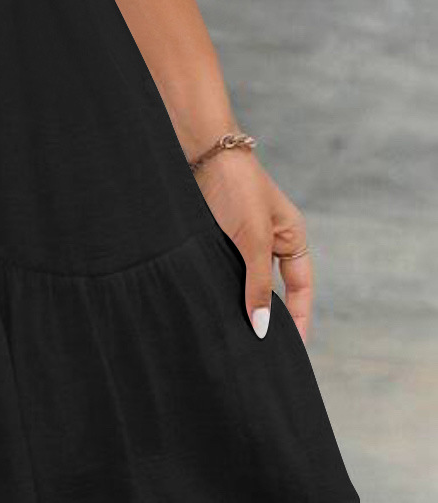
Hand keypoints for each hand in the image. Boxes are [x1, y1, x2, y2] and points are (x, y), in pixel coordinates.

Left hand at [195, 149, 313, 343]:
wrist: (202, 152)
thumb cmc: (236, 188)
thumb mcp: (253, 239)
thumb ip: (258, 283)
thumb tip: (263, 326)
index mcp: (292, 239)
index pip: (301, 291)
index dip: (299, 320)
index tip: (292, 351)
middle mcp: (270, 241)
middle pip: (274, 289)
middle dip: (267, 317)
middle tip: (258, 350)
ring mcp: (243, 239)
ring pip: (244, 282)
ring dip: (239, 304)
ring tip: (232, 336)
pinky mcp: (217, 237)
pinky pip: (222, 270)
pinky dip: (219, 288)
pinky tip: (210, 306)